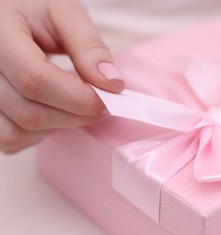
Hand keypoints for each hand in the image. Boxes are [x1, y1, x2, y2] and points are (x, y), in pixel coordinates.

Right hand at [0, 0, 123, 153]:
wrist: (6, 12)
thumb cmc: (31, 7)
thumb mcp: (64, 13)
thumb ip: (88, 47)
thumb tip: (112, 84)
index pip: (34, 79)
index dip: (76, 97)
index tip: (106, 100)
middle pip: (29, 112)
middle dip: (75, 115)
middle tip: (99, 104)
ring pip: (18, 132)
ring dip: (58, 126)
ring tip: (73, 103)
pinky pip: (9, 139)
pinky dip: (38, 133)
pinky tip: (52, 110)